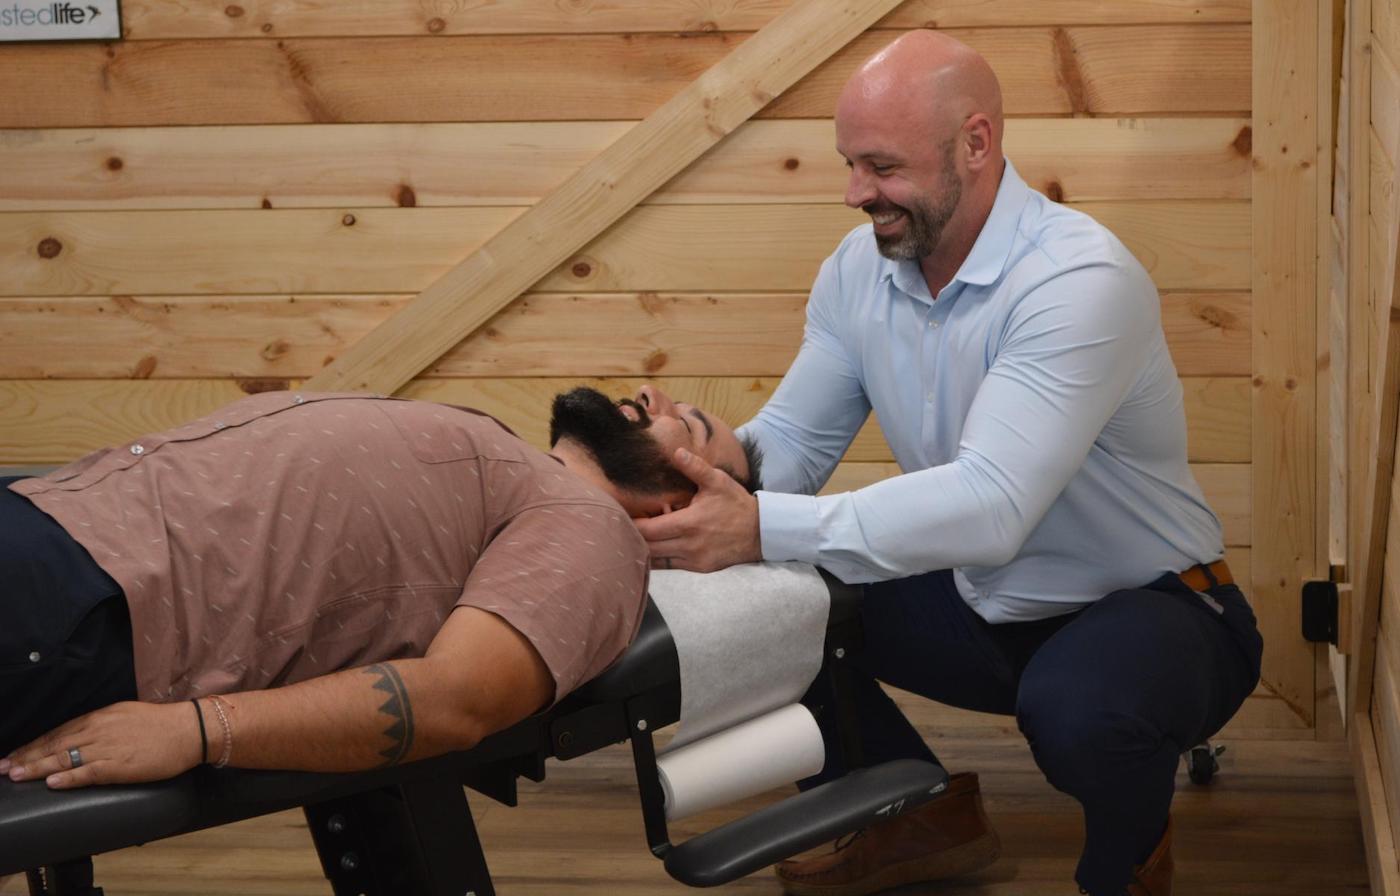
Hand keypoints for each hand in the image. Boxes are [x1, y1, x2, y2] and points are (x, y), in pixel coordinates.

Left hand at [1, 701, 203, 788]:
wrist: (189, 729)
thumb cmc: (160, 723)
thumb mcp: (125, 715)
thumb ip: (101, 725)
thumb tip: (79, 737)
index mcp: (100, 717)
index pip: (58, 732)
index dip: (33, 745)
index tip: (14, 754)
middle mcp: (99, 730)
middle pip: (54, 745)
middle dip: (26, 757)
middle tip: (3, 767)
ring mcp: (108, 747)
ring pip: (64, 758)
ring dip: (37, 767)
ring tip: (16, 774)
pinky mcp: (120, 765)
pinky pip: (88, 771)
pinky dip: (68, 777)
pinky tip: (52, 782)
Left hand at [634, 447, 761, 571]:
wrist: (761, 532)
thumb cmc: (736, 504)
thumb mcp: (717, 481)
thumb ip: (694, 467)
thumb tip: (676, 451)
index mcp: (689, 523)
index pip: (648, 529)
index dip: (632, 524)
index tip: (622, 516)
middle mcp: (689, 545)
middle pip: (648, 547)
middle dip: (633, 538)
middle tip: (623, 526)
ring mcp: (694, 560)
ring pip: (657, 561)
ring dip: (645, 549)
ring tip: (635, 537)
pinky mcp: (700, 568)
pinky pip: (671, 566)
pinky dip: (659, 558)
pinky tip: (654, 546)